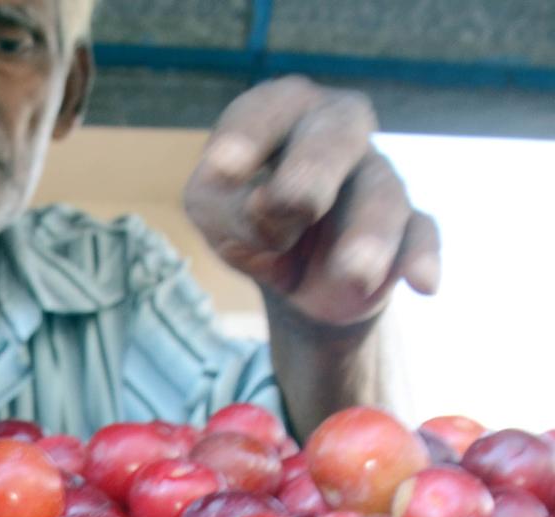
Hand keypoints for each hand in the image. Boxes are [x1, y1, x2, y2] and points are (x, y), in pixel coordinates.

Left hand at [184, 76, 440, 330]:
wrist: (294, 281)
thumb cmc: (246, 224)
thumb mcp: (216, 217)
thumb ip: (229, 206)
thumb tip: (265, 207)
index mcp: (282, 113)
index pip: (268, 109)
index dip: (248, 136)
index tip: (221, 169)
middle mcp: (335, 131)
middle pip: (338, 132)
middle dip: (315, 168)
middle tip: (292, 203)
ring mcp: (374, 177)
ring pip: (380, 193)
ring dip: (369, 235)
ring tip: (354, 274)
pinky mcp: (404, 226)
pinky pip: (420, 234)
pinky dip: (419, 258)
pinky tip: (423, 284)